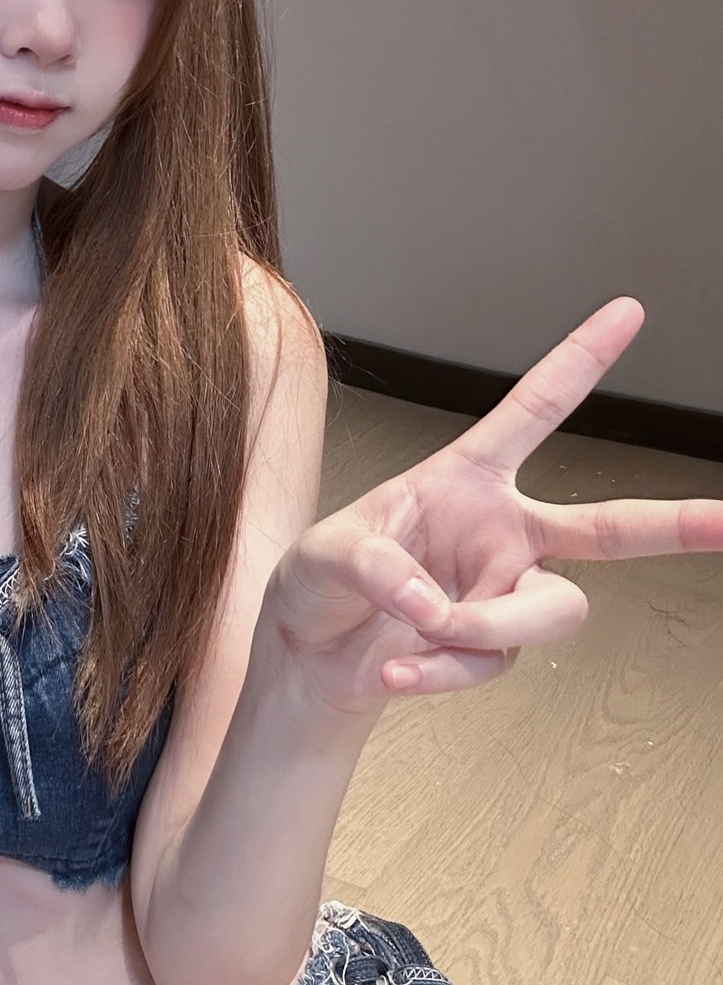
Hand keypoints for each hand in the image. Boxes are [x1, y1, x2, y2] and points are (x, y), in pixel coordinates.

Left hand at [271, 298, 722, 714]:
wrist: (309, 658)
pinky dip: (442, 671)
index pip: (532, 410)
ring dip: (487, 625)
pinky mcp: (491, 647)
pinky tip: (397, 672)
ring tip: (422, 628)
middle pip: (607, 528)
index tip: (627, 311)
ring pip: (549, 611)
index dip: (579, 360)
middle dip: (675, 524)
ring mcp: (504, 593)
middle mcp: (502, 533)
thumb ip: (375, 566)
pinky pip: (492, 661)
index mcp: (466, 479)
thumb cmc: (321, 582)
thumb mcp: (326, 552)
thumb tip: (430, 602)